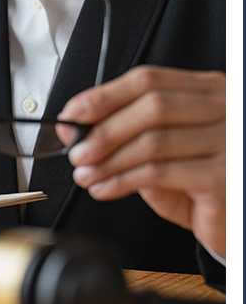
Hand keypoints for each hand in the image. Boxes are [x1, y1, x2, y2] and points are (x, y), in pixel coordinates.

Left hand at [58, 66, 226, 256]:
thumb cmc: (200, 184)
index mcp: (208, 93)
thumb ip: (128, 138)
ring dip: (108, 160)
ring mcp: (227, 141)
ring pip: (153, 141)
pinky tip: (104, 189)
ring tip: (85, 174)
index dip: (105, 96)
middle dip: (104, 130)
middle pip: (151, 106)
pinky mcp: (221, 177)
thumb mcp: (163, 154)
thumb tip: (75, 129)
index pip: (150, 80)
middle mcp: (223, 110)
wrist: (231, 223)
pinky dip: (121, 181)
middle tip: (78, 152)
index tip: (73, 114)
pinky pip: (158, 173)